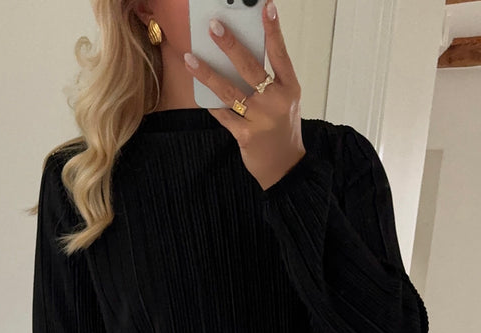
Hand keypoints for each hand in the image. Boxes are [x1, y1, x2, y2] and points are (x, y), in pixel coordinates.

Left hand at [183, 3, 305, 191]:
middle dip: (230, 46)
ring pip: (229, 91)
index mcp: (290, 89)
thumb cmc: (283, 129)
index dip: (273, 30)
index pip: (280, 54)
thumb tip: (241, 54)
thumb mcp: (286, 101)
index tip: (266, 7)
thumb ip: (271, 79)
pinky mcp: (245, 136)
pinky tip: (197, 89)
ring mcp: (260, 120)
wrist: (285, 167)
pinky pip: (223, 114)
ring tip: (190, 58)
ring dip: (208, 73)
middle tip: (214, 27)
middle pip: (250, 68)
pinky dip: (210, 102)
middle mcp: (276, 102)